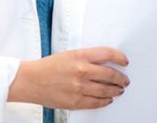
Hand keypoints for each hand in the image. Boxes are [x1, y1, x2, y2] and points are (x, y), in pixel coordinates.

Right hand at [8, 47, 129, 109]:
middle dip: (121, 78)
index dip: (120, 58)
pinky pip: (96, 103)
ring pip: (106, 90)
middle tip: (125, 80)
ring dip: (115, 90)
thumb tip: (104, 63)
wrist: (31, 80)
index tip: (125, 61)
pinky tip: (108, 100)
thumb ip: (87, 58)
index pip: (108, 54)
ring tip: (119, 90)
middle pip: (110, 74)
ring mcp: (79, 87)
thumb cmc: (48, 66)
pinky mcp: (75, 101)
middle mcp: (82, 71)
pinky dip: (105, 101)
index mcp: (80, 56)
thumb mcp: (69, 54)